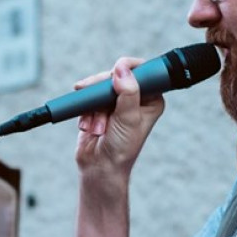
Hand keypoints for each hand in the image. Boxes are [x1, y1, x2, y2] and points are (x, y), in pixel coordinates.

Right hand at [74, 58, 164, 180]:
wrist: (99, 167)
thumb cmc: (121, 148)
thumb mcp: (128, 119)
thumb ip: (128, 93)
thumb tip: (122, 69)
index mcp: (151, 99)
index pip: (142, 72)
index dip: (127, 69)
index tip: (114, 74)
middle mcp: (135, 98)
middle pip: (116, 76)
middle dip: (102, 91)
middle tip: (94, 94)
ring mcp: (116, 102)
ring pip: (99, 86)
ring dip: (93, 105)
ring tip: (96, 126)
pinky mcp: (99, 107)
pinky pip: (88, 97)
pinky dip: (85, 110)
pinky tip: (88, 126)